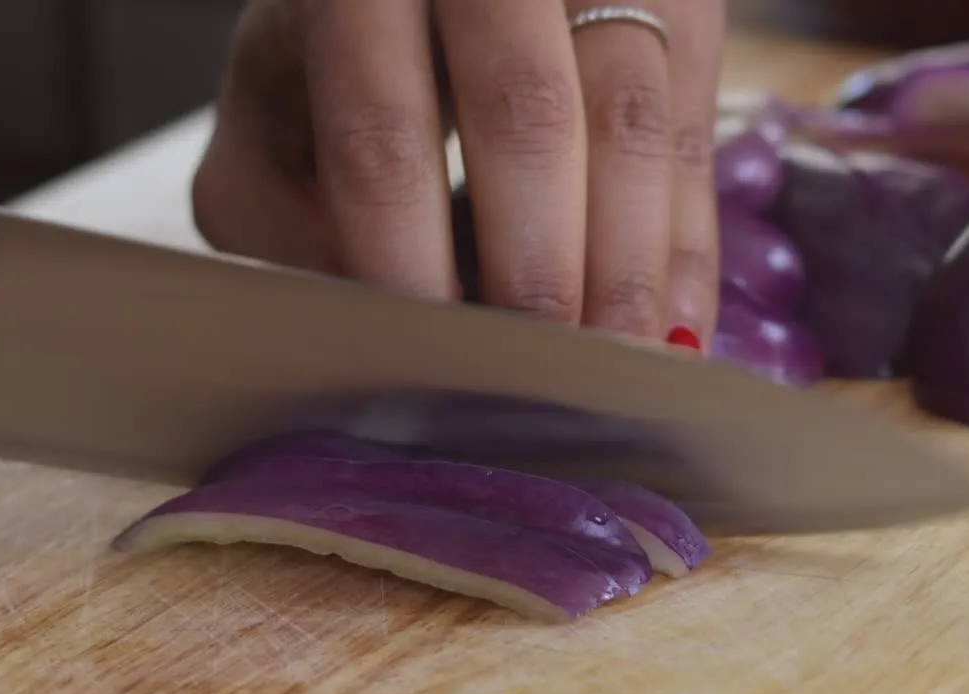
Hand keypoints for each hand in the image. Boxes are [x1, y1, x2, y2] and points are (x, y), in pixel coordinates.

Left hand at [193, 0, 725, 348]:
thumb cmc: (334, 71)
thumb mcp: (274, 128)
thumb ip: (293, 221)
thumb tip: (377, 347)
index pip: (380, 137)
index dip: (410, 263)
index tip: (431, 364)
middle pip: (525, 114)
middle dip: (538, 270)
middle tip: (536, 380)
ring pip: (630, 120)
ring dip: (627, 267)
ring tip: (613, 371)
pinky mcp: (675, 4)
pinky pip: (693, 132)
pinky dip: (685, 246)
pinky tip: (674, 330)